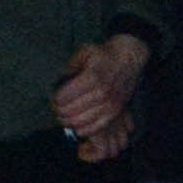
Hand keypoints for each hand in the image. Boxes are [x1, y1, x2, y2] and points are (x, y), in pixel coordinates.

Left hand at [50, 32, 148, 153]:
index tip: (54, 97)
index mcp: (92, 77)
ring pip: (80, 121)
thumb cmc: (103, 55)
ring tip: (63, 116)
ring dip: (67, 121)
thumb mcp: (84, 52)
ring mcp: (110, 104)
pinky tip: (76, 126)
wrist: (128, 60)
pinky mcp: (115, 112)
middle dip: (58, 111)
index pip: (64, 97)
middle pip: (70, 111)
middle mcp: (102, 92)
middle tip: (56, 108)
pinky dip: (83, 130)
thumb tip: (58, 84)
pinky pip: (96, 128)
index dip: (54, 99)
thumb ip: (69, 67)